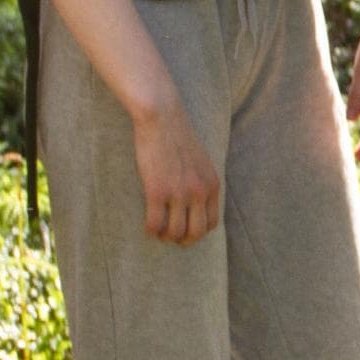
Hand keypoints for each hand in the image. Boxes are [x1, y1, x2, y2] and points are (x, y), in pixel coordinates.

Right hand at [131, 102, 220, 245]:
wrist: (163, 119)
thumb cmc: (178, 138)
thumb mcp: (201, 162)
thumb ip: (201, 182)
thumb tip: (195, 203)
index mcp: (212, 185)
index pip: (211, 222)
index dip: (197, 232)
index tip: (185, 232)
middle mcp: (199, 192)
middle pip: (195, 232)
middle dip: (182, 240)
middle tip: (169, 238)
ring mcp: (179, 193)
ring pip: (174, 232)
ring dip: (165, 236)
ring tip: (157, 231)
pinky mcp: (157, 191)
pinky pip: (155, 224)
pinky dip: (151, 230)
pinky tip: (147, 227)